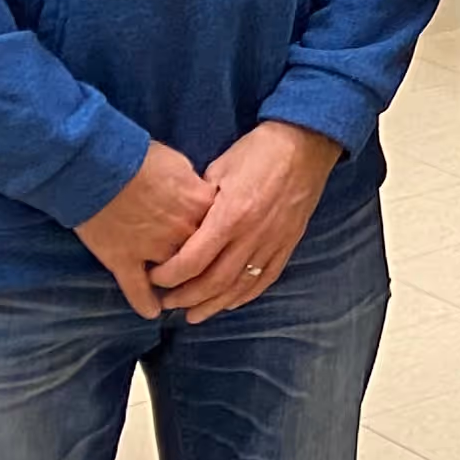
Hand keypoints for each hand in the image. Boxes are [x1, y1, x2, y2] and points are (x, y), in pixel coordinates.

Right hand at [75, 140, 211, 320]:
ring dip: (178, 290)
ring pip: (174, 278)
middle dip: (206, 271)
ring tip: (179, 298)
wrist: (99, 166)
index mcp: (201, 207)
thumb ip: (197, 187)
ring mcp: (152, 250)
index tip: (223, 246)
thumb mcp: (181, 165)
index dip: (222, 239)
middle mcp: (182, 233)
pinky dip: (144, 303)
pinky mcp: (122, 260)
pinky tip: (150, 313)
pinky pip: (137, 289)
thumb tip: (205, 195)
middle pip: (203, 259)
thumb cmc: (141, 158)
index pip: (223, 231)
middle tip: (206, 280)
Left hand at [147, 122, 338, 319]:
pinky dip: (246, 295)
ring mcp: (274, 242)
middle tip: (167, 303)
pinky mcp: (289, 242)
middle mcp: (253, 235)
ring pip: (240, 286)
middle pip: (213, 281)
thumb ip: (200, 202)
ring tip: (193, 315)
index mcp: (231, 216)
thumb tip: (181, 225)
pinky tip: (229, 303)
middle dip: (185, 297)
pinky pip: (266, 278)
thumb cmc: (258, 151)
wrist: (306, 143)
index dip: (168, 276)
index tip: (153, 277)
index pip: (192, 261)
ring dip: (213, 305)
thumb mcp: (219, 169)